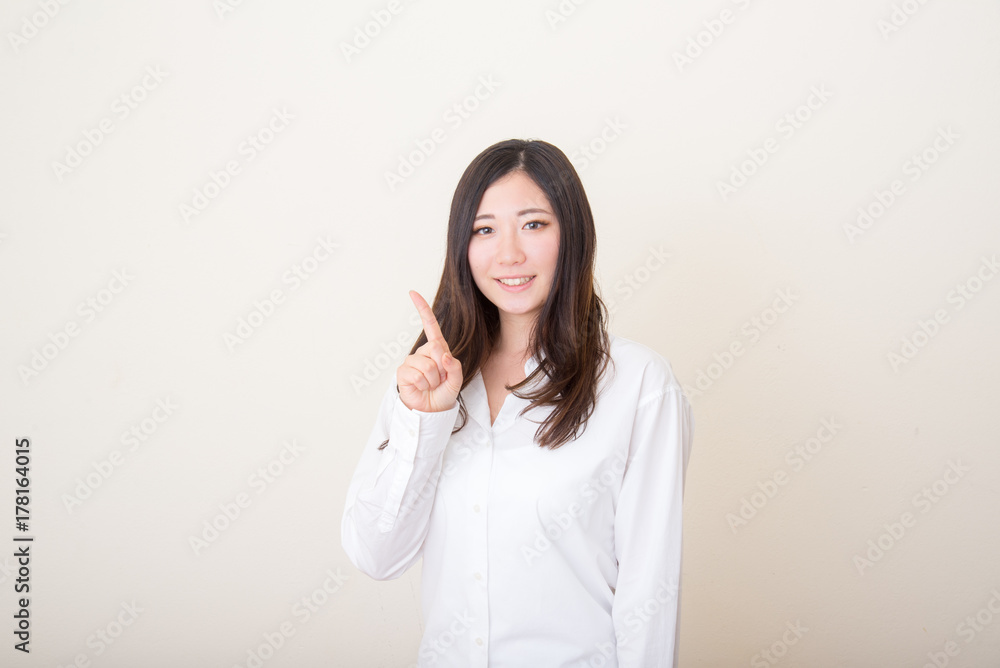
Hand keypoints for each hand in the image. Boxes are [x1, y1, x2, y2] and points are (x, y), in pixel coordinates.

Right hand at [396, 290, 462, 412]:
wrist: (431, 410)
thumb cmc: (443, 393)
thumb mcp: (456, 381)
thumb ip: (455, 367)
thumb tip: (444, 355)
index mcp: (437, 349)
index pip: (430, 326)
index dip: (422, 309)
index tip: (412, 293)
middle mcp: (423, 352)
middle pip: (435, 349)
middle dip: (442, 367)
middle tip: (440, 379)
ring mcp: (412, 361)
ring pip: (427, 365)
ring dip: (433, 379)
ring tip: (431, 385)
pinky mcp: (403, 372)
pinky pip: (416, 374)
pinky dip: (423, 384)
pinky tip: (422, 388)